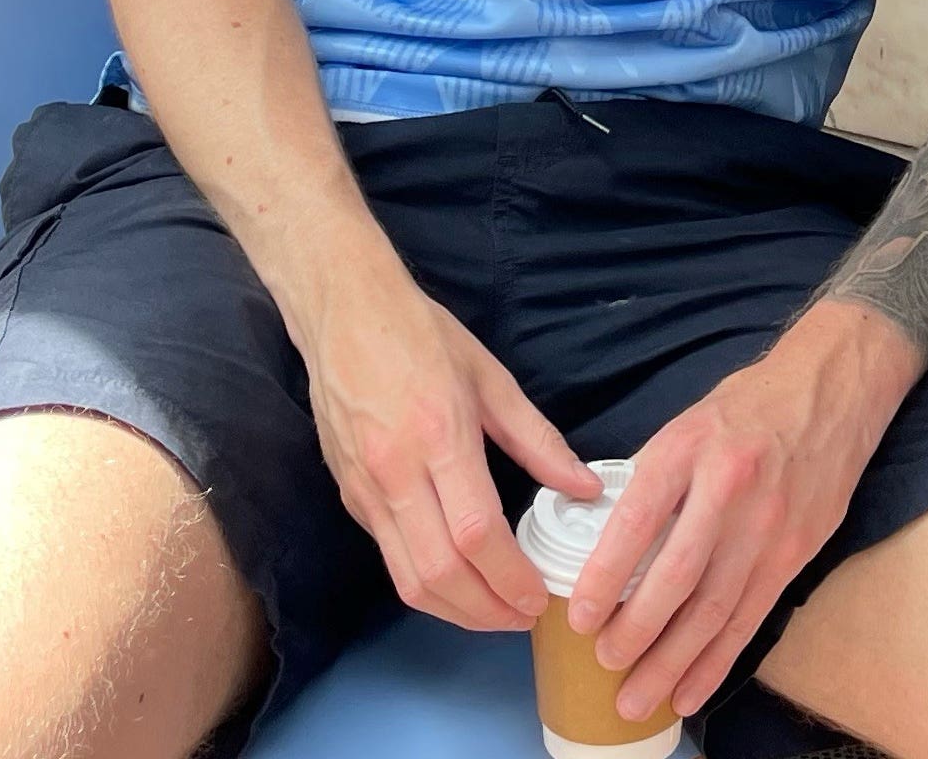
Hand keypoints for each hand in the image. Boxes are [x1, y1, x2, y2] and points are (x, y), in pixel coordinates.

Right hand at [293, 274, 598, 630]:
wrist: (342, 310)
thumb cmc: (420, 334)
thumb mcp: (491, 377)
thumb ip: (539, 440)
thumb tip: (585, 488)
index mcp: (439, 436)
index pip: (478, 534)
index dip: (512, 578)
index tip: (541, 596)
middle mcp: (396, 472)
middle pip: (441, 573)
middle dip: (487, 611)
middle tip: (524, 617)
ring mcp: (366, 489)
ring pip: (408, 579)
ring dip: (455, 611)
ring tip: (496, 613)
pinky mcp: (349, 496)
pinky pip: (390, 557)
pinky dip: (426, 584)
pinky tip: (458, 582)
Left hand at [567, 302, 910, 718]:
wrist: (833, 389)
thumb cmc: (749, 407)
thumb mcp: (688, 423)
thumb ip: (652, 478)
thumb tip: (605, 537)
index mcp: (688, 448)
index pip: (638, 521)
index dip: (606, 576)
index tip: (580, 616)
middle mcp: (730, 488)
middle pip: (679, 577)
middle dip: (637, 632)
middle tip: (605, 665)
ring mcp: (769, 523)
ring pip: (716, 608)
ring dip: (673, 662)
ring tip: (637, 699)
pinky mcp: (798, 550)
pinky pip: (752, 617)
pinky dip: (719, 660)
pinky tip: (690, 690)